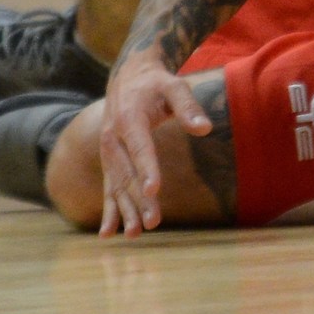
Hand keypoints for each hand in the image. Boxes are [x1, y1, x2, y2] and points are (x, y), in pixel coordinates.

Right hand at [96, 47, 211, 237]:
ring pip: (116, 185)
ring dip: (124, 211)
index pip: (140, 148)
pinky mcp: (109, 161)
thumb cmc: (157, 83)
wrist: (128, 78)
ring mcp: (108, 152)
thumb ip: (188, 106)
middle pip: (127, 173)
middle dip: (139, 200)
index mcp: (128, 119)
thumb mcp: (175, 86)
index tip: (155, 190)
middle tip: (153, 223)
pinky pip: (109, 188)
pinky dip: (110, 210)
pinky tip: (110, 233)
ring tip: (134, 235)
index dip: (147, 169)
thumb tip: (205, 129)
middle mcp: (112, 139)